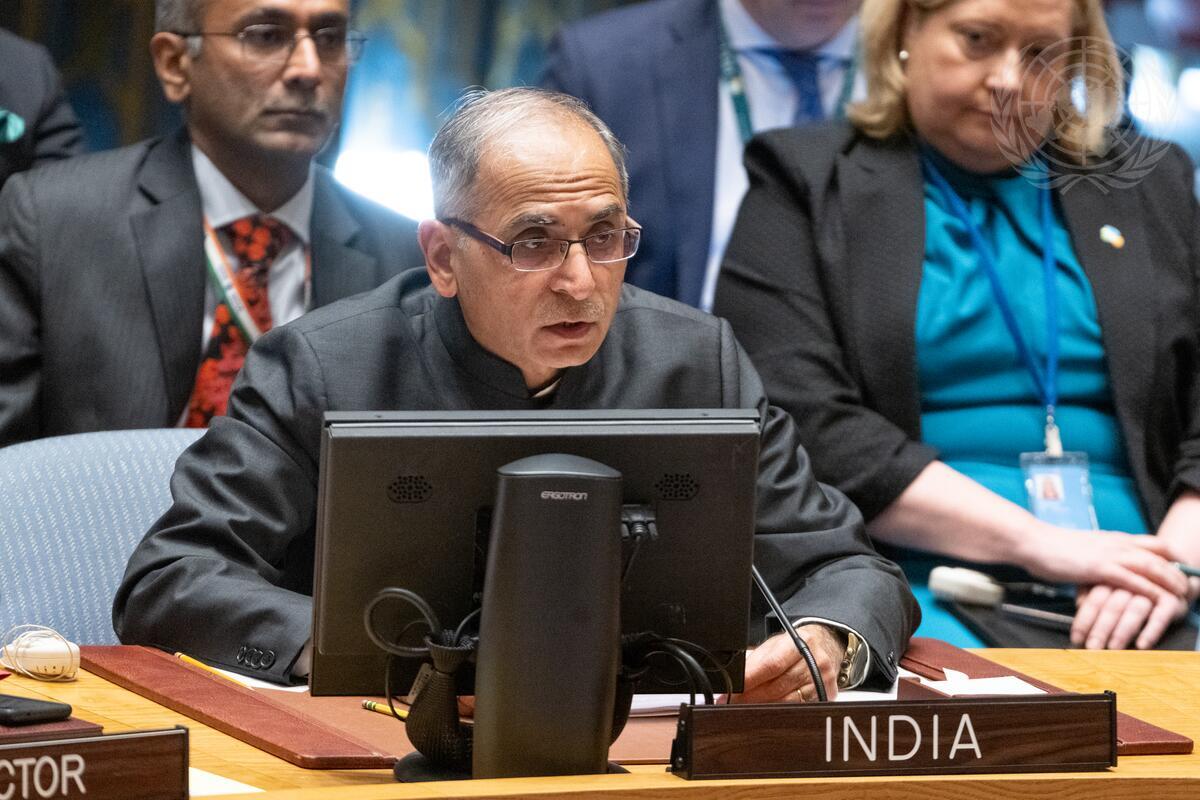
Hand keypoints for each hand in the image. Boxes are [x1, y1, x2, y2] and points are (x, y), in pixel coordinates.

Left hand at [733, 624, 843, 703]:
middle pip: (778, 686)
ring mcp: (822, 680)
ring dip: (763, 707)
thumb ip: (755, 660)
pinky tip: (766, 712)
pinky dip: (779, 712)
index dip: (751, 679)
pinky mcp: (826, 695)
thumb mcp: (774, 645)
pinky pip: (798, 709)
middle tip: (734, 702)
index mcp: (799, 642)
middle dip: (751, 697)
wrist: (823, 647)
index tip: (734, 690)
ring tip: (745, 708)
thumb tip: (735, 678)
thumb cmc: (792, 647)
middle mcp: (814, 660)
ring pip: (788, 702)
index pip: (772, 664)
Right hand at [1021, 526, 1187, 601]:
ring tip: (1183, 597)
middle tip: (1191, 587)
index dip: (1173, 556)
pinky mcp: (1099, 568)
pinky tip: (1159, 600)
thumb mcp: (1083, 548)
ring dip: (1171, 581)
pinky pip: (1133, 580)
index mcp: (1114, 538)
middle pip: (1160, 554)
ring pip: (1153, 566)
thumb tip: (1104, 568)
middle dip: (1179, 572)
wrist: (1033, 541)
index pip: (1154, 543)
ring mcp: (1109, 554)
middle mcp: (1117, 543)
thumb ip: (1098, 555)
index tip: (1183, 569)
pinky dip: (1150, 590)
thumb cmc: (1052, 547)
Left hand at [1071, 584, 1189, 649]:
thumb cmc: (1132, 584)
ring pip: (1135, 610)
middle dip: (1100, 629)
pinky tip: (1141, 644)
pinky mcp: (1172, 600)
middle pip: (1113, 606)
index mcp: (1112, 576)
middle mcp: (1131, 581)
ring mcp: (1152, 590)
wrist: (1170, 576)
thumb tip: (1078, 604)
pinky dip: (1151, 630)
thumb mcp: (1108, 583)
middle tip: (1092, 647)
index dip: (1084, 619)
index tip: (1076, 638)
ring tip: (1113, 648)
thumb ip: (1090, 591)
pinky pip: (1161, 616)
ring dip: (1122, 631)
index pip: (1094, 598)